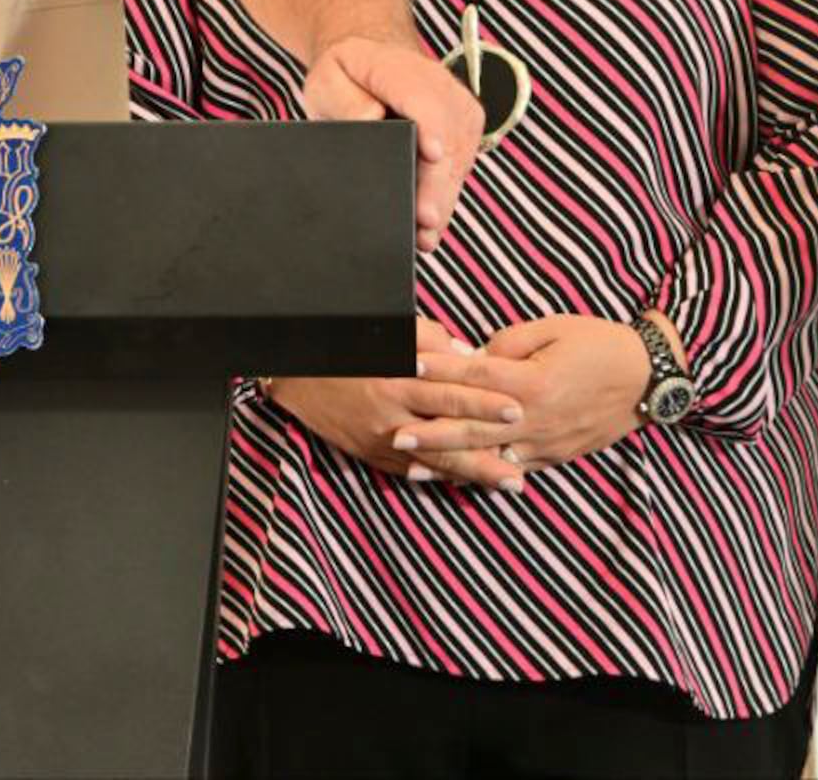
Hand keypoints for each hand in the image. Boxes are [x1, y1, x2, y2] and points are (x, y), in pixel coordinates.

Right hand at [262, 321, 526, 488]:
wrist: (295, 376)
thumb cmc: (346, 345)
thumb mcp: (386, 332)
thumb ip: (430, 342)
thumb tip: (469, 357)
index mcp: (397, 377)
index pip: (449, 390)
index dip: (484, 400)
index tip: (518, 408)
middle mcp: (391, 414)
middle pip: (449, 433)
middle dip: (489, 448)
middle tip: (522, 463)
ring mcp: (381, 440)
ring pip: (436, 461)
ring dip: (475, 473)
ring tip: (509, 482)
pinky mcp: (373, 456)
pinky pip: (413, 470)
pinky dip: (443, 477)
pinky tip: (471, 484)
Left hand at [300, 37, 482, 253]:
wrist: (370, 61)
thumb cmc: (347, 74)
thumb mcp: (327, 80)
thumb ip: (345, 99)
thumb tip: (370, 120)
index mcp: (402, 69)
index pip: (426, 100)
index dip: (432, 128)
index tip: (432, 156)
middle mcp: (440, 87)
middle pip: (449, 139)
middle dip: (438, 182)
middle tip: (424, 220)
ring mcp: (457, 109)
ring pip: (460, 158)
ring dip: (444, 196)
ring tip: (425, 234)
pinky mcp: (464, 130)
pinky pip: (461, 165)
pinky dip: (446, 195)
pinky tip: (431, 224)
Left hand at [406, 315, 651, 485]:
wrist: (647, 378)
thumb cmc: (599, 344)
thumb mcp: (555, 328)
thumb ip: (510, 341)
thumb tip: (475, 355)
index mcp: (534, 381)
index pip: (477, 375)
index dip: (440, 369)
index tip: (406, 365)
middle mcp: (536, 417)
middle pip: (473, 425)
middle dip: (432, 431)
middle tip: (395, 434)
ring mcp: (544, 442)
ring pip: (488, 455)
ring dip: (448, 462)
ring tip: (412, 465)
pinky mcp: (554, 456)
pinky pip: (511, 468)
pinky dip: (481, 474)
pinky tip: (456, 477)